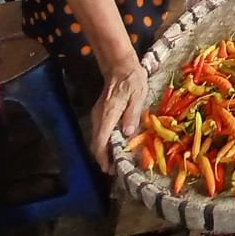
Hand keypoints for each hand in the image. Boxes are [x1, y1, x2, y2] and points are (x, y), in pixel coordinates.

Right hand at [91, 56, 147, 173]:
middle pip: (96, 143)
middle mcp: (98, 117)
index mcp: (108, 114)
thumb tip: (127, 133)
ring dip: (104, 151)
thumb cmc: (132, 79)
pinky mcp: (100, 113)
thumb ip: (132, 114)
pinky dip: (105, 142)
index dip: (103, 158)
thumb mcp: (138, 95)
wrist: (120, 66)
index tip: (109, 169)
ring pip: (97, 138)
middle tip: (115, 169)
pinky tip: (116, 145)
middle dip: (103, 158)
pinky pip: (100, 132)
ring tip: (116, 160)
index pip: (100, 141)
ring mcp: (98, 115)